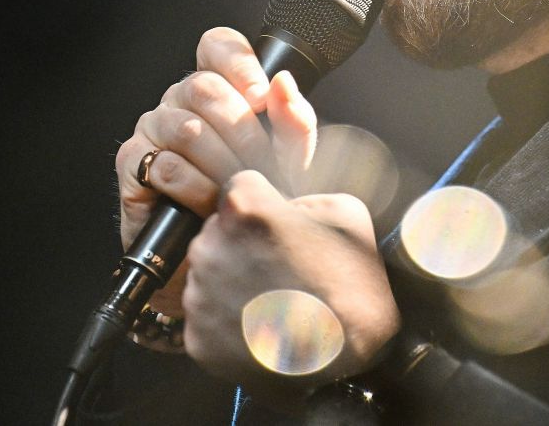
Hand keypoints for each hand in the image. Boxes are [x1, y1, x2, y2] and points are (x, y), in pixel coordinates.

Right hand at [114, 27, 317, 314]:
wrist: (219, 258)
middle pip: (205, 87)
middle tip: (259, 163)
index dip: (239, 63)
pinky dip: (196, 189)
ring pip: (187, 128)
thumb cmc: (253, 202)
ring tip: (238, 189)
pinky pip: (166, 165)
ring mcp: (152, 129)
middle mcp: (179, 101)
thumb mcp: (287, 161)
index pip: (217, 45)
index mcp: (217, 87)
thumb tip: (283, 83)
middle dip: (241, 129)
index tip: (261, 96)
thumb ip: (293, 123)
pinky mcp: (133, 165)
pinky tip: (210, 206)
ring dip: (221, 164)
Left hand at [181, 170, 400, 386]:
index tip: (281, 225)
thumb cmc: (352, 283)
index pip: (239, 187)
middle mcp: (209, 248)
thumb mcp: (347, 212)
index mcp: (243, 209)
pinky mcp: (197, 339)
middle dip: (244, 243)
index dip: (264, 204)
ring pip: (210, 274)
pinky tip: (263, 327)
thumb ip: (303, 196)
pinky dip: (230, 321)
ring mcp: (199, 297)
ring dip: (235, 281)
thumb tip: (282, 207)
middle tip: (282, 268)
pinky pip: (208, 317)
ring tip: (275, 301)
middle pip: (219, 232)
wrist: (348, 361)